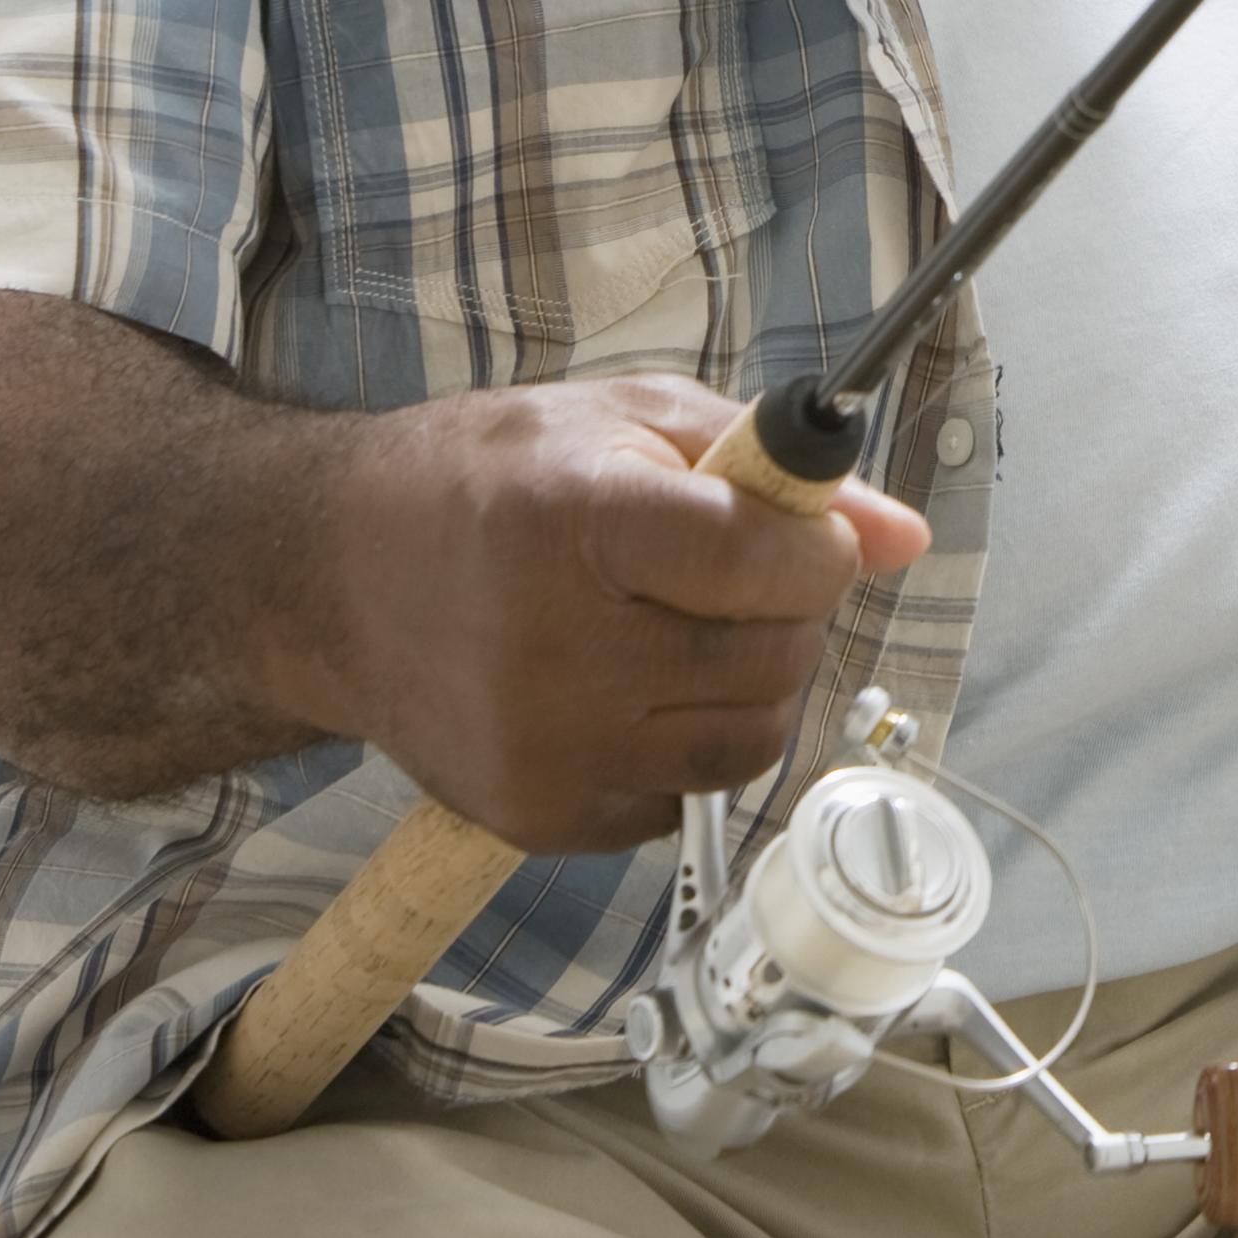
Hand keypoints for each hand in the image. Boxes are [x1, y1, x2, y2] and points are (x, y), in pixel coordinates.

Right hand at [287, 375, 930, 856]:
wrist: (333, 577)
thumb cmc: (492, 480)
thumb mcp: (629, 421)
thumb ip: (774, 471)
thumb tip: (904, 538)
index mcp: (579, 524)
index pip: (765, 560)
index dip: (818, 548)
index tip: (813, 536)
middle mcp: (555, 648)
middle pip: (773, 658)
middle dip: (790, 612)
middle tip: (744, 579)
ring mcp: (544, 747)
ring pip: (748, 742)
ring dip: (752, 686)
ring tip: (693, 634)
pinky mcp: (535, 816)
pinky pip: (684, 799)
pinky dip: (685, 748)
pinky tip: (631, 691)